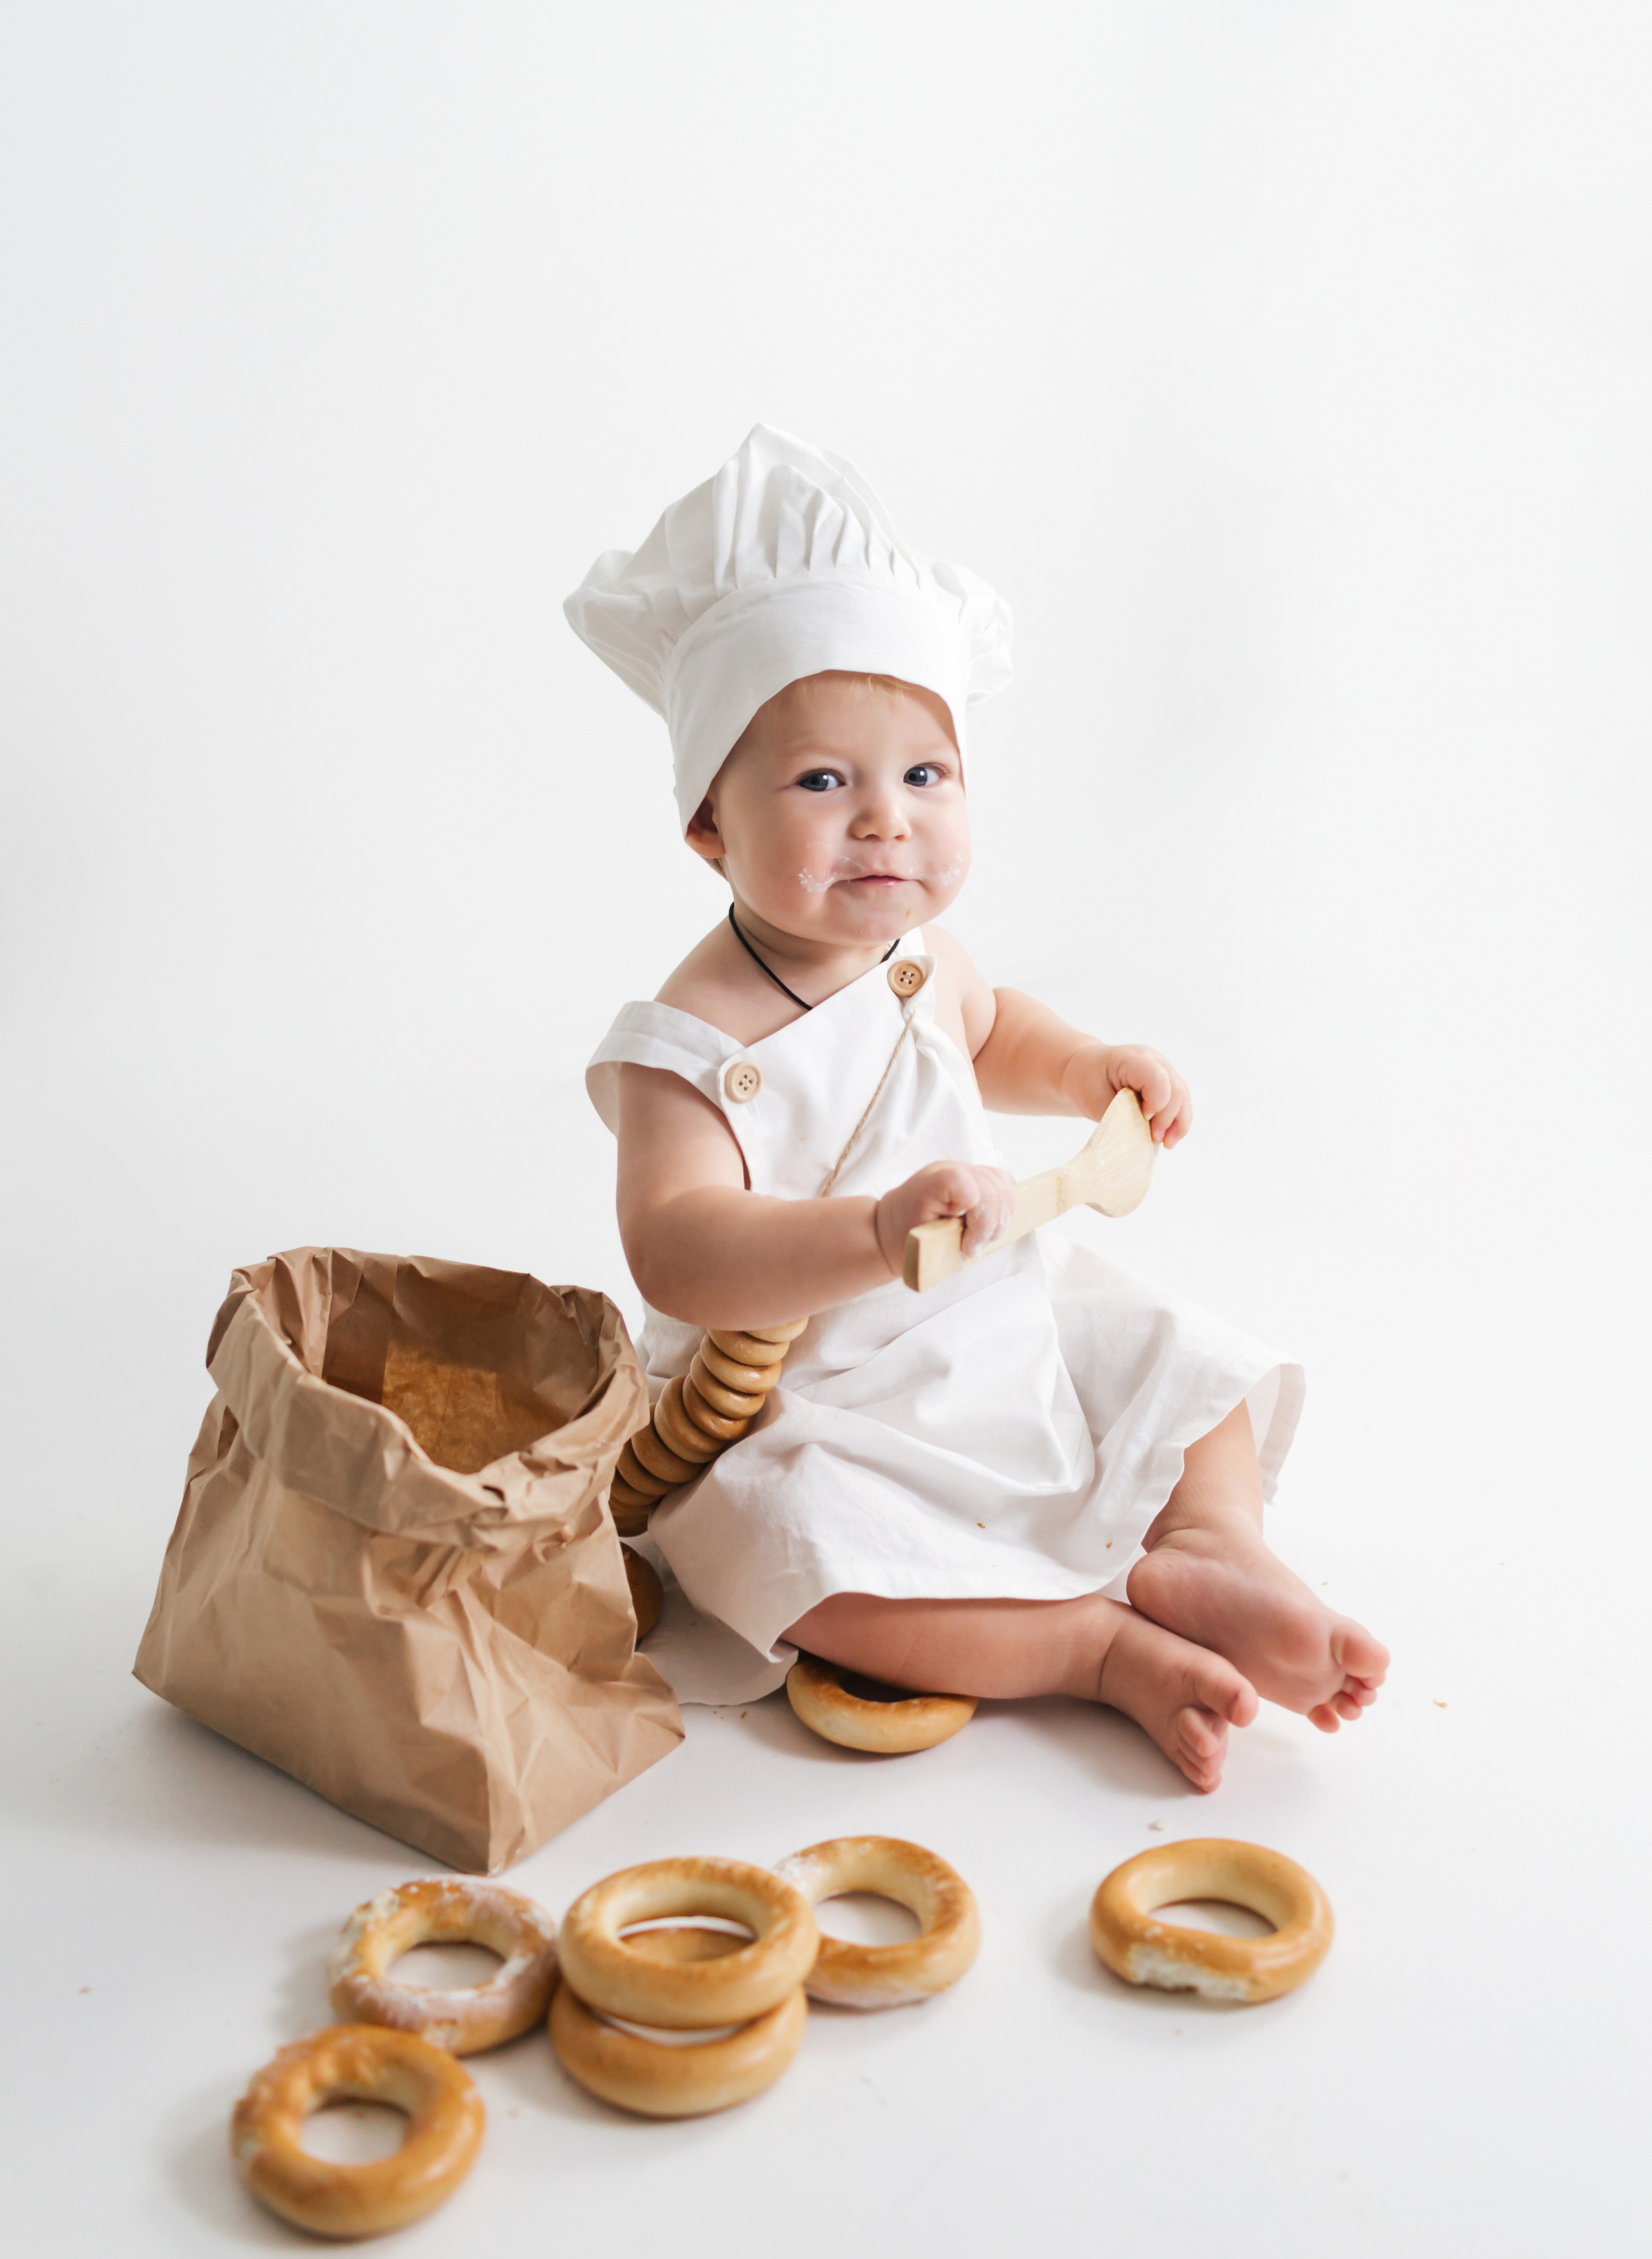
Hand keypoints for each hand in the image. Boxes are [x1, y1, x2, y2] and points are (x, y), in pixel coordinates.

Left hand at [873, 1161, 1016, 1274]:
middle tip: (973, 1248)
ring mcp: (964, 1171)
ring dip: (998, 1220)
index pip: (963, 1184)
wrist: (893, 1229)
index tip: (967, 1244)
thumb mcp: (916, 1242)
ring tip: (979, 1239)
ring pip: (1002, 1188)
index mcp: (931, 1183)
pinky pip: (1002, 1186)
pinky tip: (987, 1225)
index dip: (977, 1217)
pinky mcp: (976, 1178)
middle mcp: (950, 1169)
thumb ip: (944, 1234)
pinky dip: (1002, 1209)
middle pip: (993, 1190)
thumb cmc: (903, 1237)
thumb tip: (972, 1231)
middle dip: (990, 1225)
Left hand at [1067, 1043, 1191, 1147]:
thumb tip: (1143, 1136)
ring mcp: (1162, 1069)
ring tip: (1167, 1144)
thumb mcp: (1094, 1101)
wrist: (1085, 1070)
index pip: (1157, 1079)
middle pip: (1176, 1089)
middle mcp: (1153, 1060)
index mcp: (1132, 1059)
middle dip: (1168, 1118)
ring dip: (1178, 1123)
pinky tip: (1169, 1139)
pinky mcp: (1166, 1082)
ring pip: (1182, 1096)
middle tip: (1154, 1138)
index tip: (1143, 1117)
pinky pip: (1180, 1102)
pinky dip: (1177, 1121)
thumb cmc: (1086, 1083)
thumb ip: (1120, 1116)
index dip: (1156, 1103)